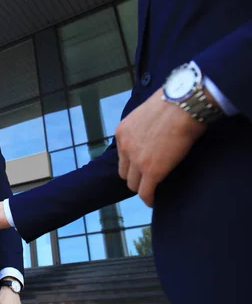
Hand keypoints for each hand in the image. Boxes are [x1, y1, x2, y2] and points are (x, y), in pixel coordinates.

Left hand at [115, 88, 207, 206]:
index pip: (122, 155)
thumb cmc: (172, 102)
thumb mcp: (147, 113)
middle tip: (147, 179)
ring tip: (152, 190)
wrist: (182, 105)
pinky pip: (146, 192)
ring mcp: (137, 160)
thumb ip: (145, 126)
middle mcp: (125, 147)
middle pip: (125, 172)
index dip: (132, 163)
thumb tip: (155, 131)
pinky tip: (153, 202)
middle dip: (135, 176)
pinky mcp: (151, 171)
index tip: (141, 167)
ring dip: (143, 187)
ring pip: (133, 184)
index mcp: (122, 132)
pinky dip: (149, 199)